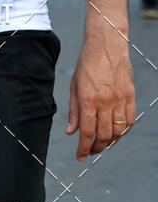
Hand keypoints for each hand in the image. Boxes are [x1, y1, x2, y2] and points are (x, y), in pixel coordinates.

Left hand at [66, 33, 134, 160]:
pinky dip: (124, 131)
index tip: (80, 156)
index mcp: (88, 99)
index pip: (86, 131)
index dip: (83, 148)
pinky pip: (130, 120)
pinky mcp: (130, 96)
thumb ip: (73, 110)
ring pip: (118, 131)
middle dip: (96, 148)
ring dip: (110, 142)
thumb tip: (71, 132)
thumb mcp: (74, 85)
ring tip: (102, 143)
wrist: (106, 45)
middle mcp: (104, 101)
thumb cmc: (87, 63)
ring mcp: (119, 99)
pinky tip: (117, 132)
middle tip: (90, 151)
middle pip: (103, 135)